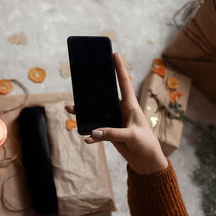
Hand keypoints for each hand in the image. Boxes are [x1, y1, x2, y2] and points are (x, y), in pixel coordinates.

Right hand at [65, 52, 167, 174]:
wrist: (146, 161)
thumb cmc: (146, 143)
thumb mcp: (132, 136)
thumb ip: (113, 133)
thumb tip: (93, 132)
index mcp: (130, 105)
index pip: (124, 82)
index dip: (119, 68)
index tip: (114, 53)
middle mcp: (120, 110)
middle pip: (103, 97)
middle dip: (90, 90)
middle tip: (78, 83)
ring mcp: (113, 122)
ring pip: (95, 113)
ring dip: (83, 112)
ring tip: (70, 110)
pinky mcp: (109, 134)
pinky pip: (96, 132)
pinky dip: (90, 135)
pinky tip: (86, 139)